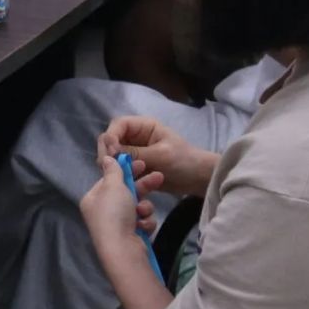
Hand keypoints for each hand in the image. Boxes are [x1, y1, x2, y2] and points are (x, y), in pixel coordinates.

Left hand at [80, 149, 161, 263]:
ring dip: (144, 208)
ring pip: (138, 207)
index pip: (110, 180)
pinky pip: (142, 222)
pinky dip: (145, 223)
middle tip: (158, 177)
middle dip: (142, 187)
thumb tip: (106, 158)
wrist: (123, 250)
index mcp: (93, 199)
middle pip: (126, 193)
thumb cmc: (114, 213)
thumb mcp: (113, 186)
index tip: (141, 164)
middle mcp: (103, 212)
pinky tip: (142, 226)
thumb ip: (113, 170)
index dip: (126, 171)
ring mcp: (117, 225)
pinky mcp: (131, 236)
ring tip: (142, 212)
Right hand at [99, 114, 213, 198]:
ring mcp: (134, 152)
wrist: (199, 180)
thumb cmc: (184, 162)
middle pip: (111, 139)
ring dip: (113, 165)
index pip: (118, 125)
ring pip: (113, 155)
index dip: (111, 137)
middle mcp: (135, 137)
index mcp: (143, 126)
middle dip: (109, 152)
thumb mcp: (160, 155)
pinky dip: (120, 174)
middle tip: (111, 169)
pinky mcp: (135, 166)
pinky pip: (120, 168)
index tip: (112, 154)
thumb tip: (111, 153)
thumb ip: (134, 153)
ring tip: (120, 177)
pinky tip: (124, 182)